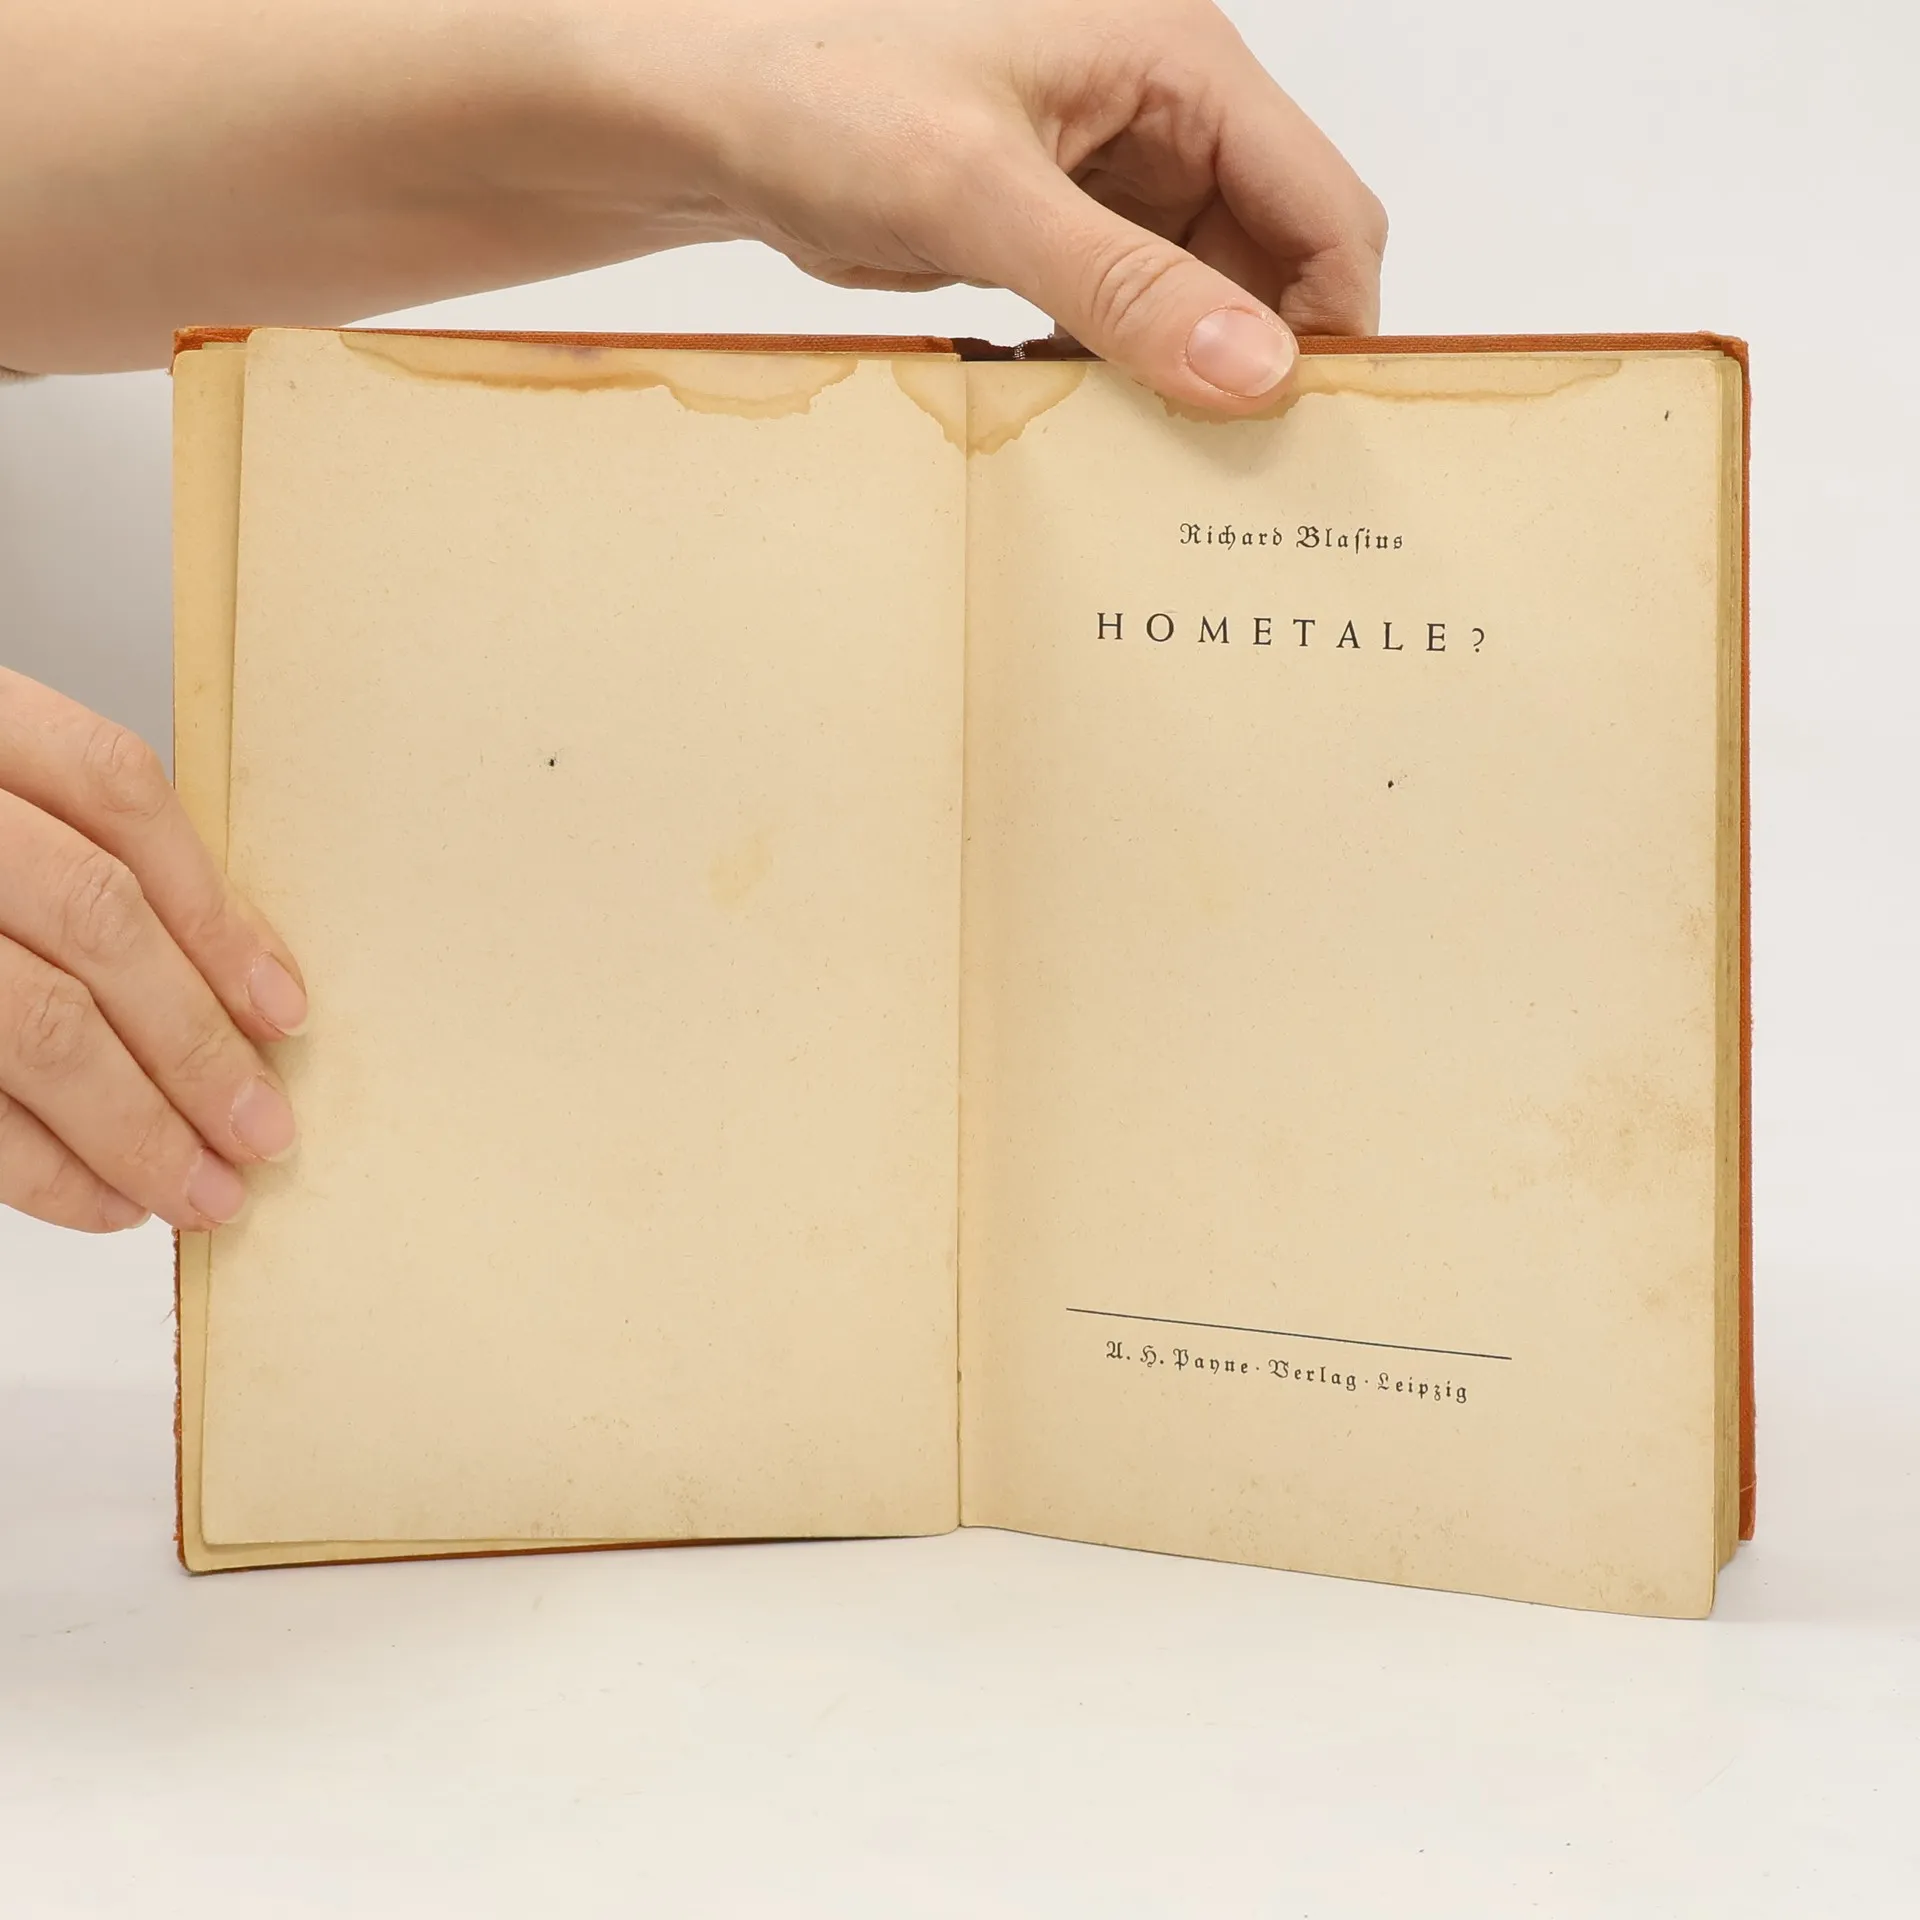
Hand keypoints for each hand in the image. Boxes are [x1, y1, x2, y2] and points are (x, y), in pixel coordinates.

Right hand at [0, 669, 306, 1231]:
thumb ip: (66, 847)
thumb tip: (229, 978)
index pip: (115, 793)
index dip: (214, 910)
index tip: (283, 1009)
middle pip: (94, 918)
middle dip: (194, 1042)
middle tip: (262, 1131)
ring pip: (35, 1020)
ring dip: (135, 1124)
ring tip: (202, 1192)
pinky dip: (40, 1166)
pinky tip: (103, 1202)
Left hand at [2, 0, 1383, 403]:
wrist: (692, 103)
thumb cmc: (816, 86)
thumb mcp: (980, 192)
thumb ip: (1126, 286)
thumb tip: (1259, 372)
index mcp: (1179, 65)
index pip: (1325, 206)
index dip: (1339, 324)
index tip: (1322, 441)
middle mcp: (1162, 113)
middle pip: (1277, 259)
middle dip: (1267, 359)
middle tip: (1242, 482)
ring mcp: (1110, 175)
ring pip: (1206, 297)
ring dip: (1191, 377)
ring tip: (1166, 469)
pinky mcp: (1054, 227)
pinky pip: (1129, 313)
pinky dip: (1125, 373)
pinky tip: (1095, 428)